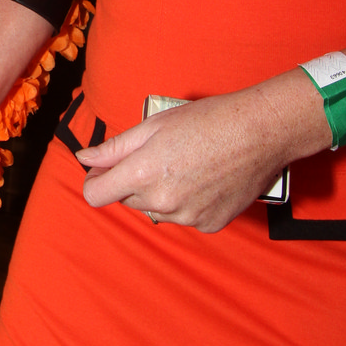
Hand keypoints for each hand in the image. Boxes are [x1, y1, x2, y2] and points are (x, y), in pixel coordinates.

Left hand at [77, 88, 287, 233]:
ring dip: (161, 193)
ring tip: (186, 165)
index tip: (107, 169)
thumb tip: (85, 158)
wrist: (260, 132)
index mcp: (142, 174)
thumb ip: (114, 148)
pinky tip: (204, 179)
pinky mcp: (209, 225)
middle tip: (159, 155)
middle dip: (133, 181)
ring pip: (156, 210)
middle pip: (127, 200)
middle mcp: (162, 202)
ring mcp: (187, 217)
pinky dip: (187, 203)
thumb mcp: (153, 125)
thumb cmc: (208, 120)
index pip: (95, 195)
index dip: (97, 180)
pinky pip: (184, 218)